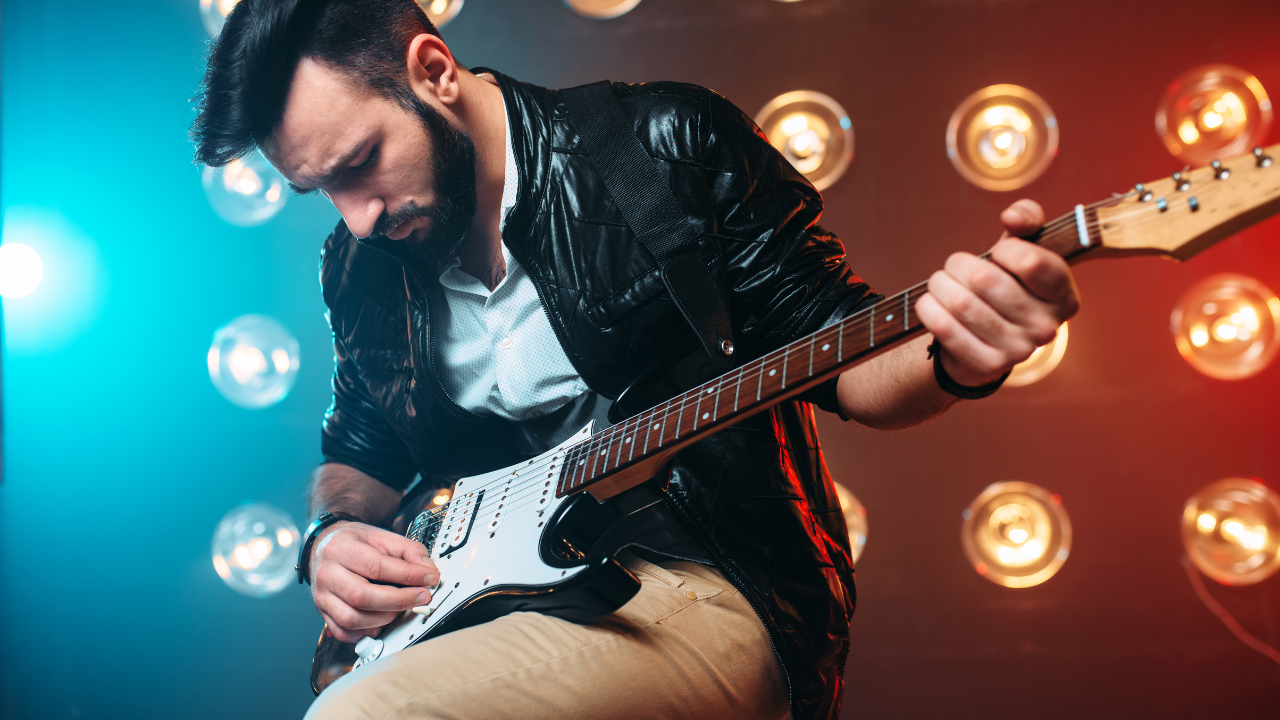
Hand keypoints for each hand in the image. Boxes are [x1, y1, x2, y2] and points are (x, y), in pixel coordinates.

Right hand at [309, 521, 439, 642]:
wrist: (322, 548)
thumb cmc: (352, 543)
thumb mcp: (379, 535)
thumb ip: (406, 549)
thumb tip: (426, 568)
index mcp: (340, 549)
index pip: (376, 566)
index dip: (407, 575)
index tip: (429, 577)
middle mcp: (327, 574)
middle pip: (362, 596)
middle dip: (399, 600)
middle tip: (422, 596)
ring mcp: (322, 597)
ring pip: (353, 619)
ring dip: (386, 617)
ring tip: (403, 607)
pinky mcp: (324, 614)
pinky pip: (346, 633)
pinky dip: (369, 630)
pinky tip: (383, 619)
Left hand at [915, 199, 1080, 386]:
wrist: (985, 340)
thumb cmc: (1006, 284)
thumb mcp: (1021, 250)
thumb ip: (1027, 219)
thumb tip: (1012, 216)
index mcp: (1064, 296)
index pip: (1030, 262)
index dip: (1004, 251)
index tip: (997, 255)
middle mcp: (1047, 328)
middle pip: (985, 280)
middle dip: (959, 265)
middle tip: (953, 266)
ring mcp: (1019, 351)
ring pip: (962, 303)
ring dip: (940, 285)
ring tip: (939, 283)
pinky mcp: (987, 366)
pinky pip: (945, 328)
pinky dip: (929, 309)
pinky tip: (929, 303)